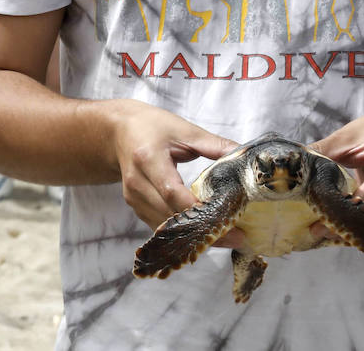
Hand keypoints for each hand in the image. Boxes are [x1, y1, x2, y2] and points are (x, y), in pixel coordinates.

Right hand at [108, 101, 238, 234]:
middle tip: (237, 236)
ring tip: (227, 237)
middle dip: (204, 229)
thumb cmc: (151, 126)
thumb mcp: (184, 130)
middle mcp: (136, 182)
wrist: (118, 131)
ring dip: (195, 235)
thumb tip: (245, 157)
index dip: (198, 208)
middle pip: (170, 215)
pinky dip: (182, 232)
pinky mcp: (135, 206)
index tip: (228, 216)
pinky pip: (160, 226)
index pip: (172, 192)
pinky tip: (205, 233)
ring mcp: (133, 197)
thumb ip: (215, 145)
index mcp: (147, 158)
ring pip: (165, 227)